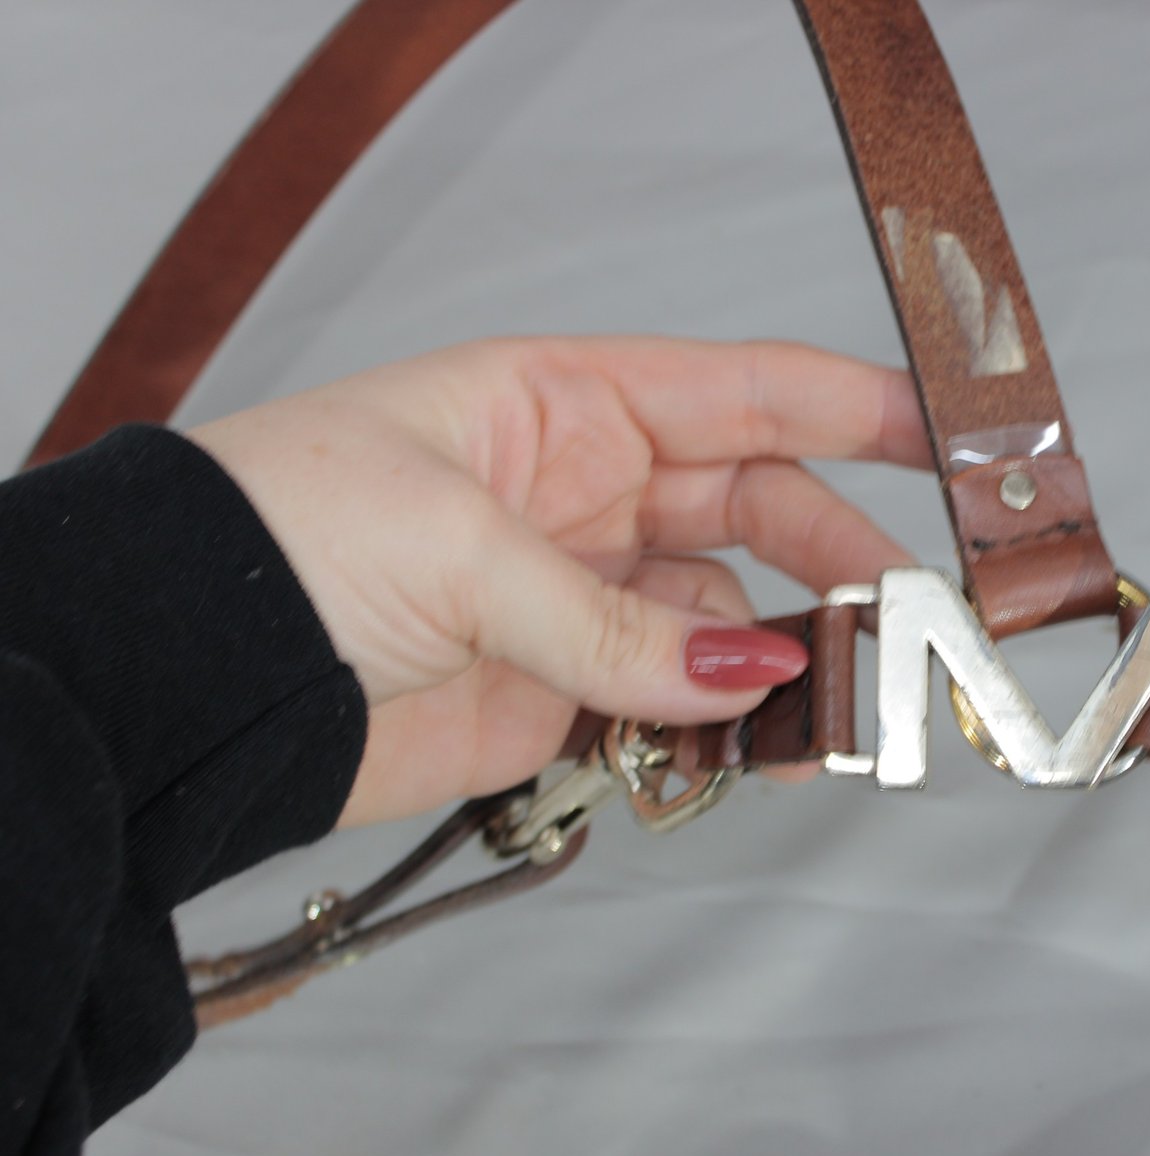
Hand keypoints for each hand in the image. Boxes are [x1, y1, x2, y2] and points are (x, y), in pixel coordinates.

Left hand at [189, 337, 927, 826]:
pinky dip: (723, 733)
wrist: (183, 681)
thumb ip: (614, 621)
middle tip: (906, 613)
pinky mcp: (557, 699)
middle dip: (837, 558)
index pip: (741, 394)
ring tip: (839, 703)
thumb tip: (744, 677)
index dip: (853, 409)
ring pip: (724, 626)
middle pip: (756, 516)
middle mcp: (583, 496)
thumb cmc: (281, 540)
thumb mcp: (460, 547)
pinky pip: (673, 709)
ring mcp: (576, 600)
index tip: (947, 439)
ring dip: (786, 663)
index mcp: (563, 405)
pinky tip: (756, 747)